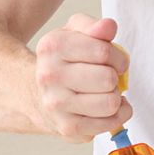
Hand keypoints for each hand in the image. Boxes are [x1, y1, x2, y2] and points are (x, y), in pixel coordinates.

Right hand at [33, 13, 129, 141]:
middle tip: (107, 76)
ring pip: (110, 103)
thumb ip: (95, 26)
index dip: (117, 56)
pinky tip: (105, 106)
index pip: (104, 51)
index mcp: (52, 47)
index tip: (112, 59)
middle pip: (108, 78)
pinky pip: (110, 123)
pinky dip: (117, 115)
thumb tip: (108, 27)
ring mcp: (56, 104)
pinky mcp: (67, 128)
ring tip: (103, 91)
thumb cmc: (64, 60)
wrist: (37, 92)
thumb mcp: (75, 32)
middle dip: (116, 76)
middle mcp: (49, 76)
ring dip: (115, 96)